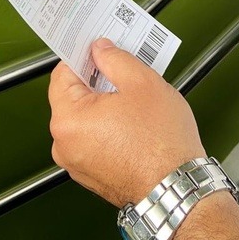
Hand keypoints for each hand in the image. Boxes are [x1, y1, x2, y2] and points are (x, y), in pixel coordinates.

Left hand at [48, 38, 205, 206]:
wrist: (177, 189)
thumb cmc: (162, 144)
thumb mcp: (142, 83)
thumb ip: (115, 58)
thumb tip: (101, 50)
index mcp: (68, 119)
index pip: (62, 74)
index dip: (83, 57)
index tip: (97, 50)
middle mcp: (64, 144)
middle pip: (72, 98)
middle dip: (97, 82)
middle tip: (123, 74)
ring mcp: (76, 163)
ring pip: (85, 120)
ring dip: (104, 107)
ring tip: (134, 102)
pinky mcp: (91, 175)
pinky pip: (93, 140)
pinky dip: (108, 129)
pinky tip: (133, 124)